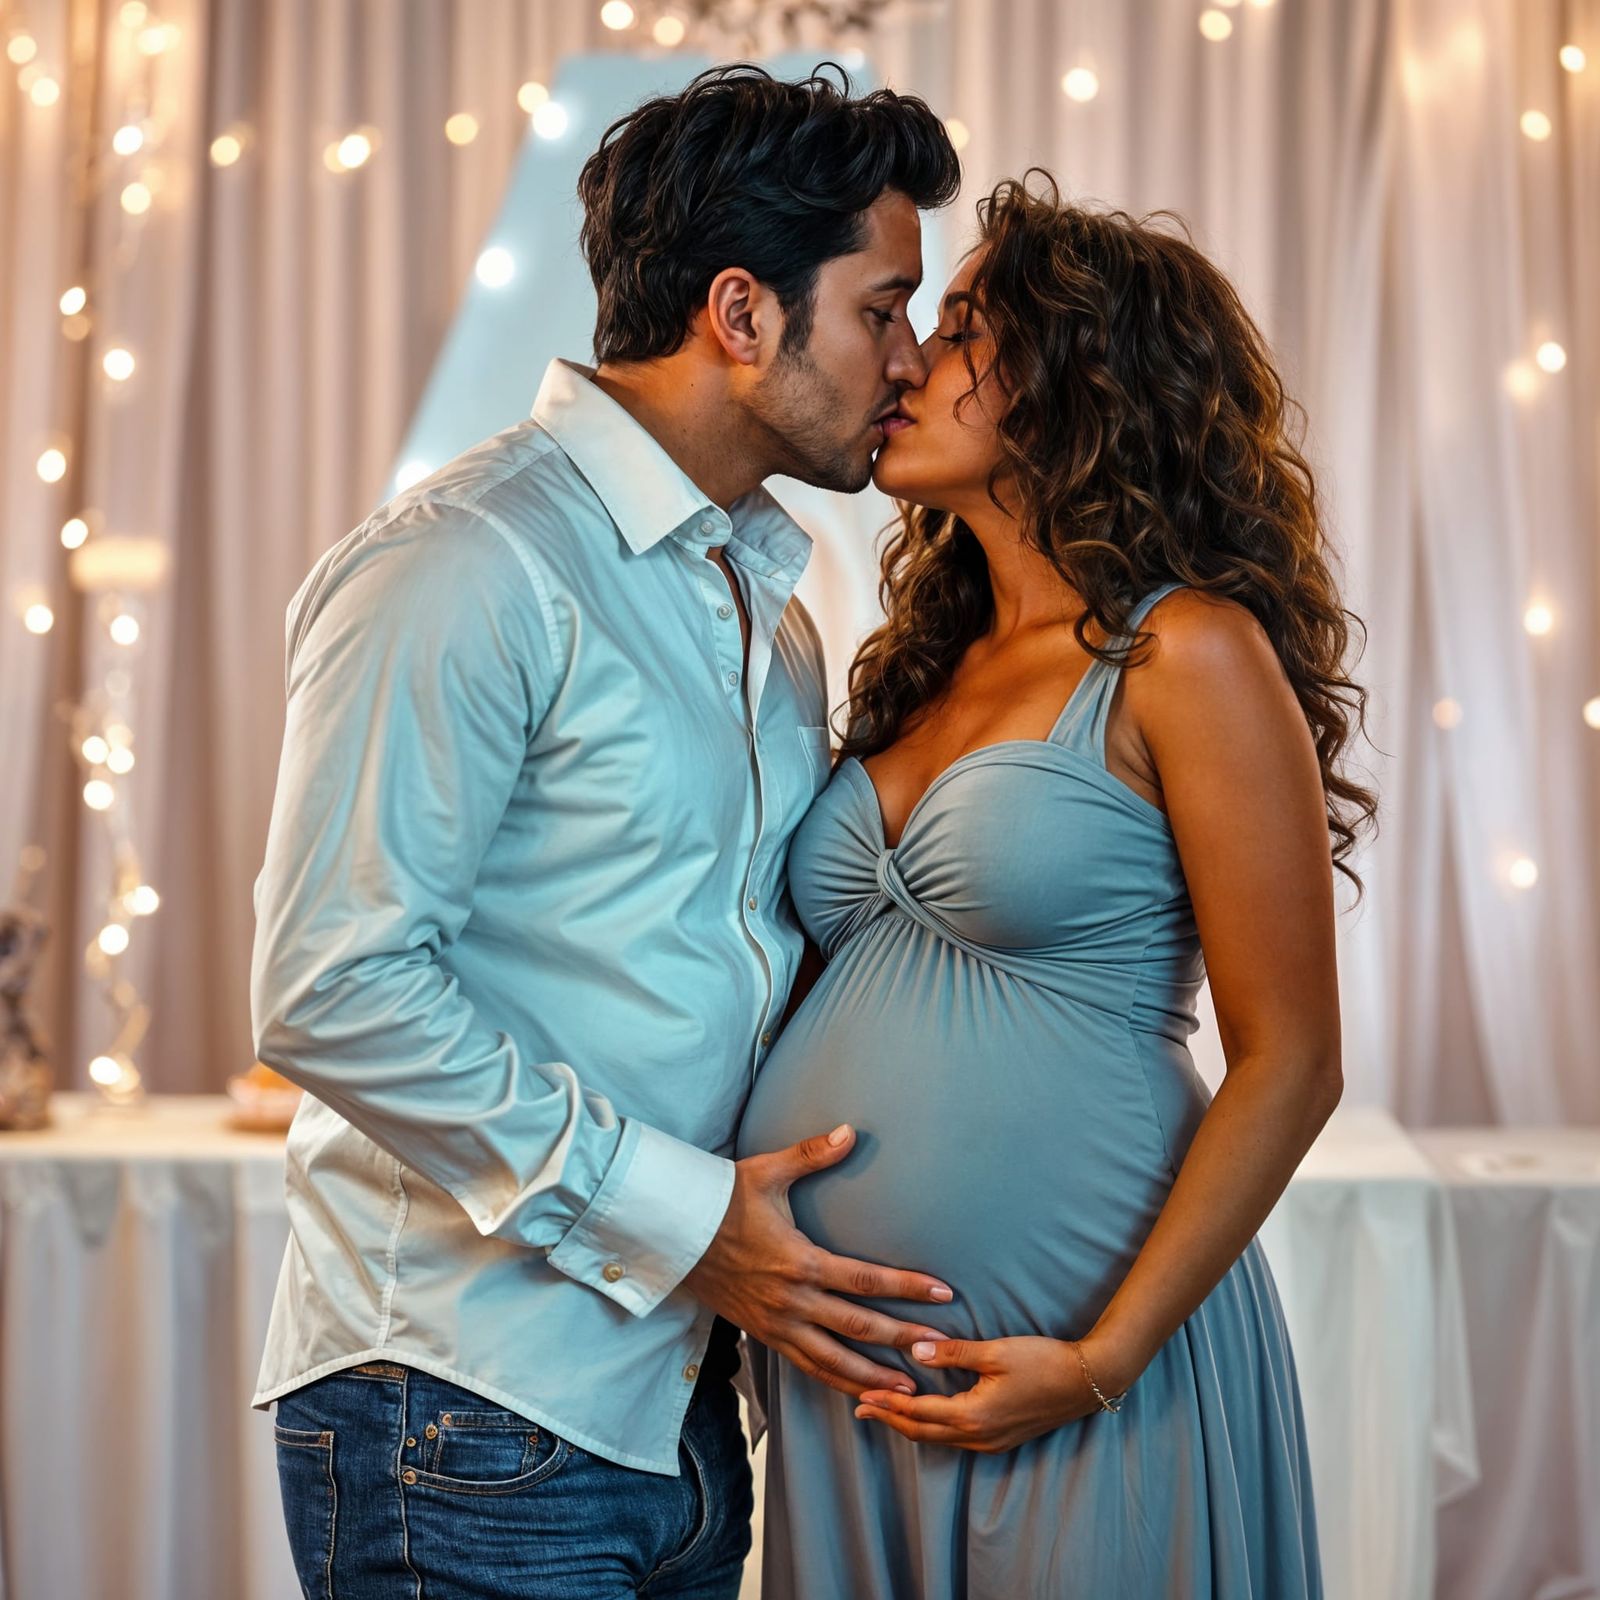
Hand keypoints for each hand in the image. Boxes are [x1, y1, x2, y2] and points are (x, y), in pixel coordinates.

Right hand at [683, 1123, 954, 1399]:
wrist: (674, 1231)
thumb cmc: (722, 1198)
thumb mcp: (768, 1172)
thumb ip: (813, 1155)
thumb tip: (850, 1130)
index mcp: (800, 1260)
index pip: (866, 1279)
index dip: (907, 1287)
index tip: (943, 1293)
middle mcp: (792, 1299)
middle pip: (857, 1328)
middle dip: (901, 1340)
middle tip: (939, 1351)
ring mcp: (776, 1323)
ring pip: (832, 1361)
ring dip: (872, 1377)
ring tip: (908, 1390)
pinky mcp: (763, 1334)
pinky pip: (804, 1366)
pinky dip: (834, 1382)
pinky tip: (858, 1393)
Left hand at [853, 1332, 1133, 1451]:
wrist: (1088, 1381)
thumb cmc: (1044, 1361)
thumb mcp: (996, 1352)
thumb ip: (953, 1353)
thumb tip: (914, 1351)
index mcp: (972, 1417)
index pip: (917, 1413)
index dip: (887, 1405)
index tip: (860, 1398)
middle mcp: (978, 1437)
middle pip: (922, 1432)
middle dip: (890, 1419)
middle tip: (861, 1409)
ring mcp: (991, 1442)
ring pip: (938, 1439)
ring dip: (910, 1425)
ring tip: (886, 1410)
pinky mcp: (1002, 1438)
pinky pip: (955, 1439)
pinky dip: (933, 1427)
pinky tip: (926, 1413)